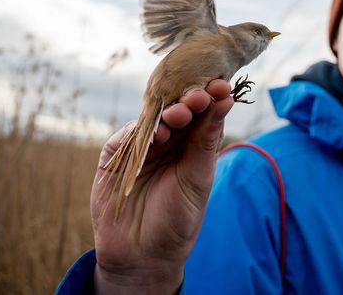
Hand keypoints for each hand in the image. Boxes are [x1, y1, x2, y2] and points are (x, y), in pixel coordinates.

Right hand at [91, 79, 234, 293]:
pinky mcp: (117, 153)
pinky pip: (130, 134)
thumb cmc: (178, 219)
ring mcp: (142, 145)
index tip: (222, 87)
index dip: (211, 99)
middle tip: (199, 96)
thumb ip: (206, 140)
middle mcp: (168, 141)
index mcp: (192, 145)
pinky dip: (143, 131)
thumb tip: (225, 101)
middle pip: (178, 110)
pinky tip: (158, 133)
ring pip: (154, 118)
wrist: (142, 254)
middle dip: (189, 101)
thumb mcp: (198, 178)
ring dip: (168, 113)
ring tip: (180, 114)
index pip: (202, 114)